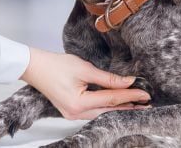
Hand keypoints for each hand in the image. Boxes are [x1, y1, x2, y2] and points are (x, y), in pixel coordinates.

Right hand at [21, 48, 150, 119]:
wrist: (34, 67)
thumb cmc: (55, 65)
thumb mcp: (84, 69)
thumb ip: (108, 78)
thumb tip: (128, 82)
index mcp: (79, 104)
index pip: (111, 99)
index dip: (130, 95)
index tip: (145, 93)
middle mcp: (76, 114)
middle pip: (108, 110)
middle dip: (128, 106)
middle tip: (146, 103)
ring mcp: (72, 114)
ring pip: (102, 113)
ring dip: (118, 107)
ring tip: (136, 104)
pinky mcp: (71, 111)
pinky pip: (93, 111)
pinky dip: (106, 106)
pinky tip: (117, 103)